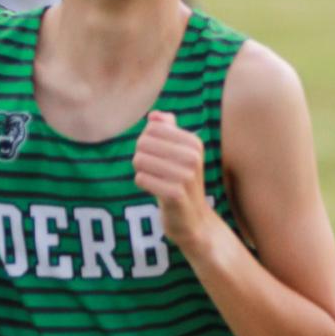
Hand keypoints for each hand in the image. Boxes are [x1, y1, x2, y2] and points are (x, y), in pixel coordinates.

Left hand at [133, 110, 209, 251]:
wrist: (193, 220)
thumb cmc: (181, 182)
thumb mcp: (179, 153)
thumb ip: (167, 129)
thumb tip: (154, 115)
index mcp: (194, 142)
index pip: (152, 127)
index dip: (146, 141)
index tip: (156, 155)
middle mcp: (193, 157)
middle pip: (143, 142)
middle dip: (141, 156)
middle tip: (152, 169)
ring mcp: (186, 176)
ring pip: (140, 160)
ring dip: (140, 170)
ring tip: (153, 179)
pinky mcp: (175, 194)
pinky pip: (141, 179)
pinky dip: (142, 183)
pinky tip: (154, 190)